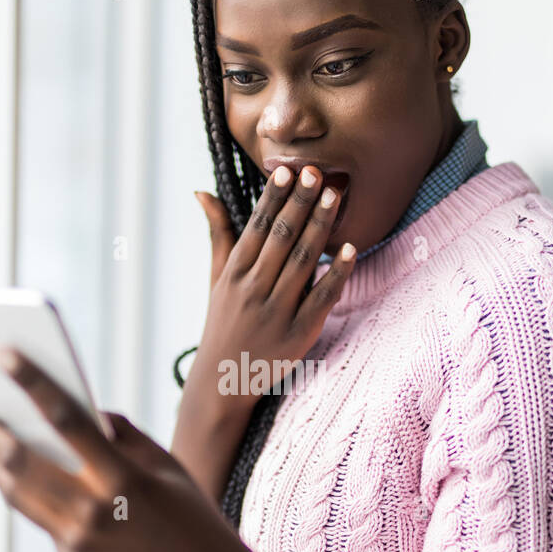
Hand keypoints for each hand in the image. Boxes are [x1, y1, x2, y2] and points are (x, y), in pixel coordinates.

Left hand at [0, 346, 255, 551]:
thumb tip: (80, 412)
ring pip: (21, 495)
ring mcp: (80, 544)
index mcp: (124, 479)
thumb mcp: (167, 466)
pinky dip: (32, 493)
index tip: (4, 353)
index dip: (32, 382)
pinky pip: (45, 520)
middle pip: (24, 462)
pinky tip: (20, 475)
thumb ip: (122, 434)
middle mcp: (95, 513)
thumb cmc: (194, 516)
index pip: (66, 419)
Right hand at [189, 165, 354, 408]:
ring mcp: (277, 312)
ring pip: (303, 262)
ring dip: (320, 227)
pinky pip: (321, 298)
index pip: (257, 227)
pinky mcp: (299, 334)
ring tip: (335, 196)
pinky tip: (351, 249)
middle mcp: (253, 288)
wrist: (223, 380)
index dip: (273, 199)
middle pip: (282, 238)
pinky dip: (337, 273)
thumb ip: (218, 233)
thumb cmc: (223, 322)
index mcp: (235, 272)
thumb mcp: (216, 277)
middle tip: (317, 172)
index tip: (287, 171)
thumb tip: (201, 191)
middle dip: (300, 203)